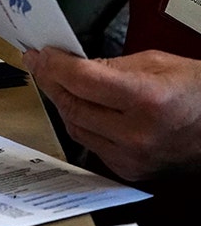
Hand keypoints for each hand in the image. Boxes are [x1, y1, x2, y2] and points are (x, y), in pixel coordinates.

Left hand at [24, 47, 200, 180]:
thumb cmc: (197, 91)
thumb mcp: (156, 63)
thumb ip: (109, 64)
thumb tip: (70, 64)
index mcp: (147, 100)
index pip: (82, 80)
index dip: (55, 65)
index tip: (41, 54)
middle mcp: (137, 133)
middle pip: (73, 105)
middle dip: (51, 81)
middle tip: (41, 65)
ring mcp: (132, 157)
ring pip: (74, 127)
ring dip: (62, 103)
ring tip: (57, 83)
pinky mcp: (129, 171)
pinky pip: (90, 144)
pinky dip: (81, 124)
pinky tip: (80, 108)